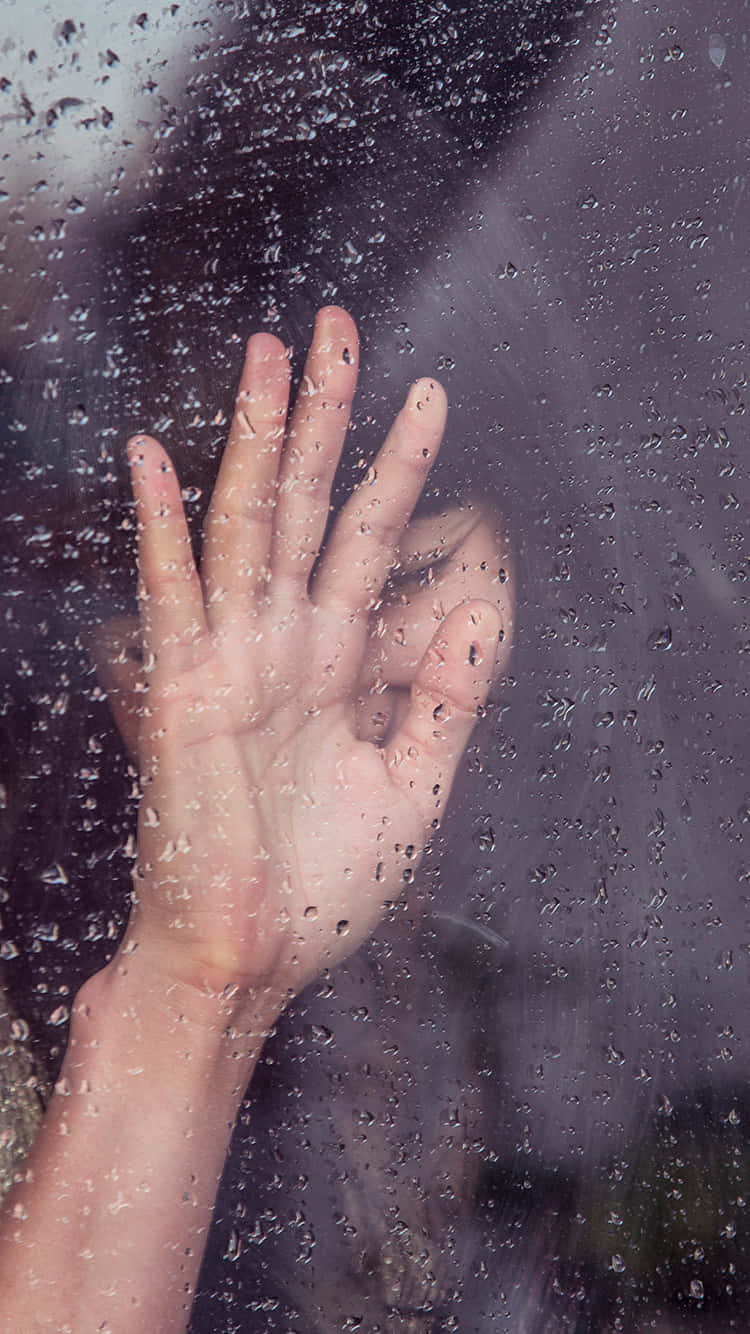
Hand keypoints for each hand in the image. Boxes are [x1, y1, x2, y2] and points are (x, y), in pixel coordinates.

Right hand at [100, 308, 510, 1017]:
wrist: (249, 964)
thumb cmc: (318, 890)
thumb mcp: (410, 787)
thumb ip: (446, 697)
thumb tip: (484, 607)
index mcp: (331, 667)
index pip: (365, 541)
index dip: (397, 469)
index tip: (427, 397)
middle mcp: (278, 647)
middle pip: (303, 507)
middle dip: (324, 417)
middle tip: (338, 328)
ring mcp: (227, 663)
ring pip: (245, 527)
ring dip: (255, 440)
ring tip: (270, 354)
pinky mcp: (181, 695)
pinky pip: (172, 598)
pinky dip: (161, 529)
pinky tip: (154, 458)